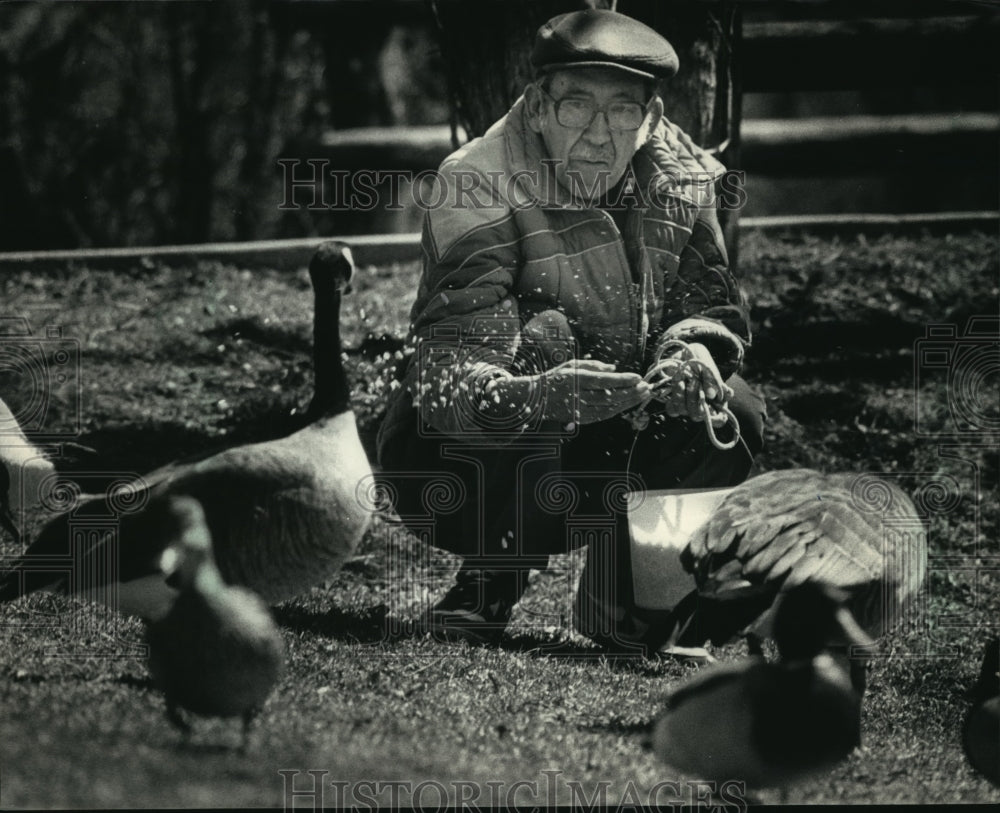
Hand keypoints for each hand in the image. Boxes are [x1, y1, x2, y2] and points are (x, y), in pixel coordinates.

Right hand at [487, 359, 651, 425]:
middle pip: (610, 397)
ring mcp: (581, 411)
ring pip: (610, 409)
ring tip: (643, 395)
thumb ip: (594, 366)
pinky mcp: (582, 420)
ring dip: (628, 403)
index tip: (638, 377)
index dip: (623, 380)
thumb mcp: (572, 364)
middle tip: (647, 387)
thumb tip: (614, 368)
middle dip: (631, 393)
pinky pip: (604, 415)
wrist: (537, 399)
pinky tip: (629, 403)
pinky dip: (618, 410)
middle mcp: (579, 396)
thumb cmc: (557, 378)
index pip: (604, 381)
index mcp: (577, 380)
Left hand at [650, 343, 733, 424]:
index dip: (716, 417)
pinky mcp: (674, 402)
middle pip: (697, 415)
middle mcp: (701, 406)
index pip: (719, 419)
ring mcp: (687, 405)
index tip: (711, 403)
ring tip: (683, 378)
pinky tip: (678, 381)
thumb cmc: (701, 360)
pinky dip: (674, 394)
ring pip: (683, 411)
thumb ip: (712, 380)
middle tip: (694, 379)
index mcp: (716, 401)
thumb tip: (711, 395)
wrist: (685, 352)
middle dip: (694, 396)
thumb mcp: (708, 367)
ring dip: (682, 394)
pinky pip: (672, 408)